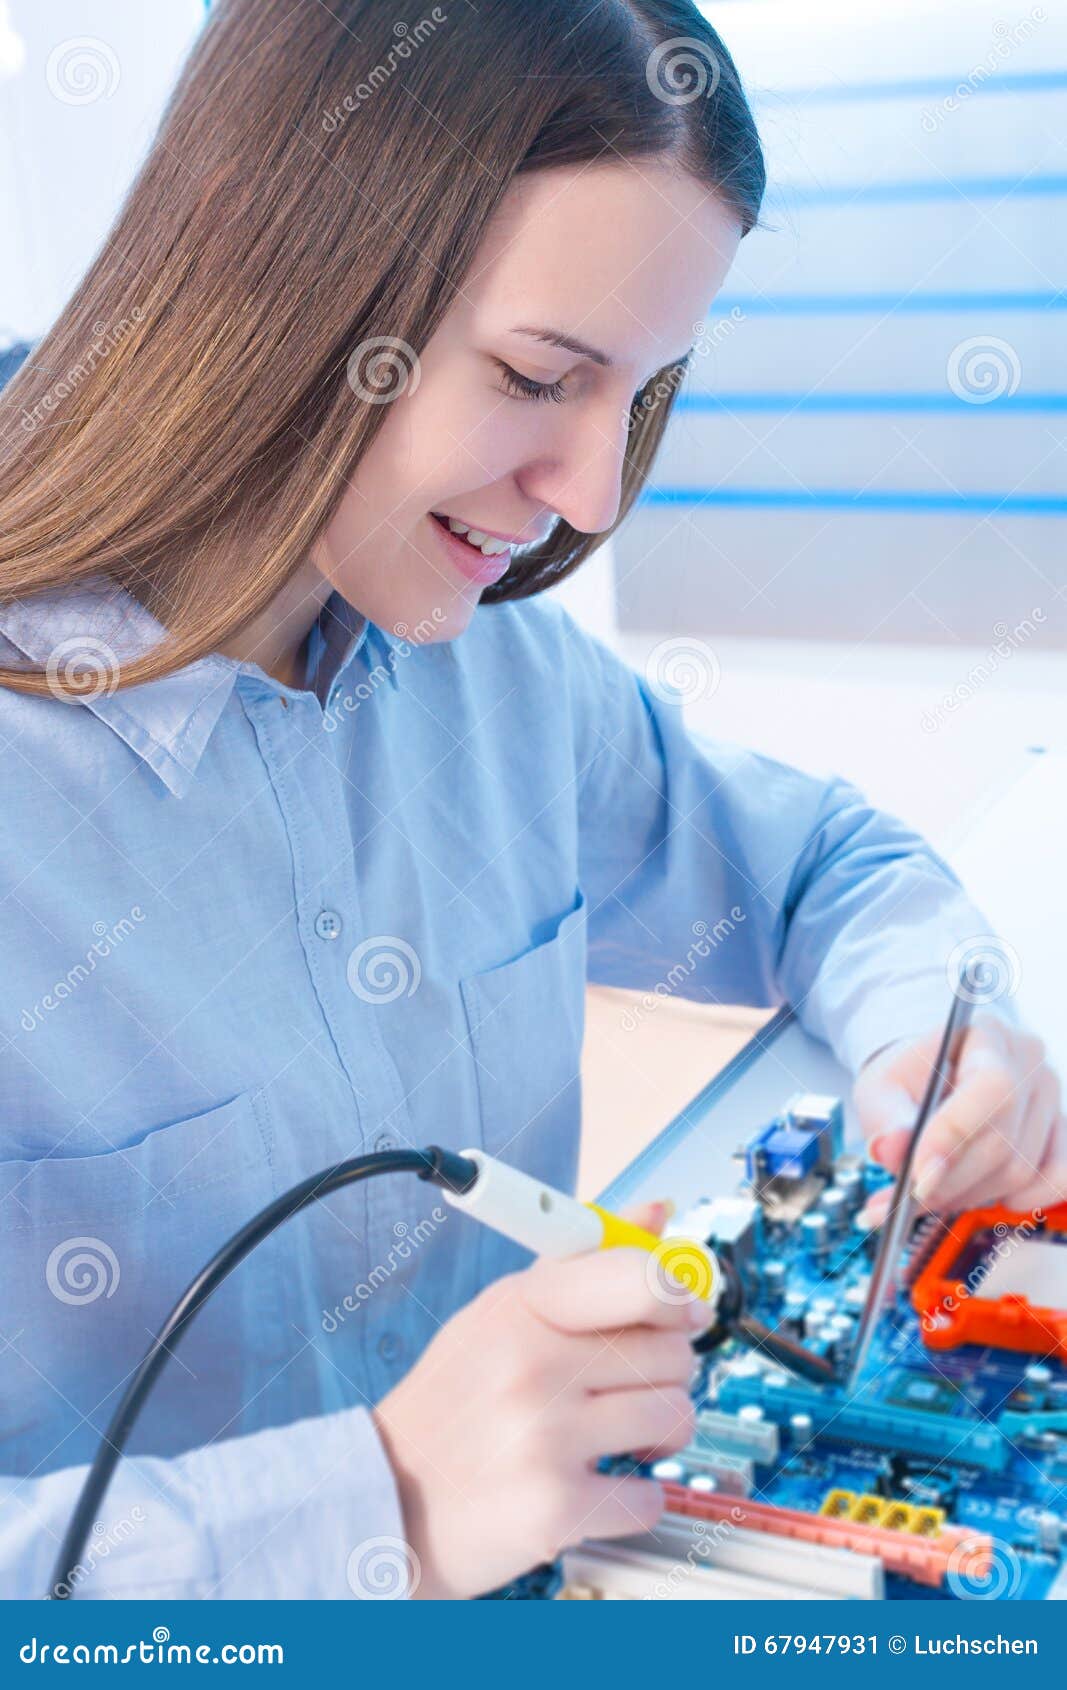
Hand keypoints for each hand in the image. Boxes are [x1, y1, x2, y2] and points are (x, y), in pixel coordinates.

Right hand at [371, 1201, 698, 1598]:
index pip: (641, 1278)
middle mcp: (533, 1364)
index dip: (678, 1297)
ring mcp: (543, 1437)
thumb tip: (656, 1213)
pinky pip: (651, 1496)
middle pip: (671, 1352)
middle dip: (665, 1373)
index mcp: (522, 1306)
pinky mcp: (554, 1508)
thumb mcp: (499, 1315)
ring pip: (674, 1418)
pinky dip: (637, 1497)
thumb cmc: (453, 1403)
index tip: (681, 1313)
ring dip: (660, 1436)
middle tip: (627, 1388)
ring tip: (619, 1438)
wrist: (389, 1500)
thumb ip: (580, 1266)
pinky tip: (599, 1485)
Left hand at [853, 1013, 1065, 1223]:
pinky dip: (1019, 1200)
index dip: (955, 1136)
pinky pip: (1056, 1180)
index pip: (991, 1087)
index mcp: (986, 1033)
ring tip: (932, 1189)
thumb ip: (885, 1120)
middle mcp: (1029, 1061)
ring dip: (969, 1194)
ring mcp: (1051, 1097)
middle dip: (949, 1180)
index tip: (918, 1176)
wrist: (932, 1079)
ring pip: (1020, 1170)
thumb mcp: (880, 1090)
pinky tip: (983, 1194)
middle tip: (908, 1198)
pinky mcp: (1061, 1132)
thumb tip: (889, 1150)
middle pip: (1002, 1140)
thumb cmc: (908, 1082)